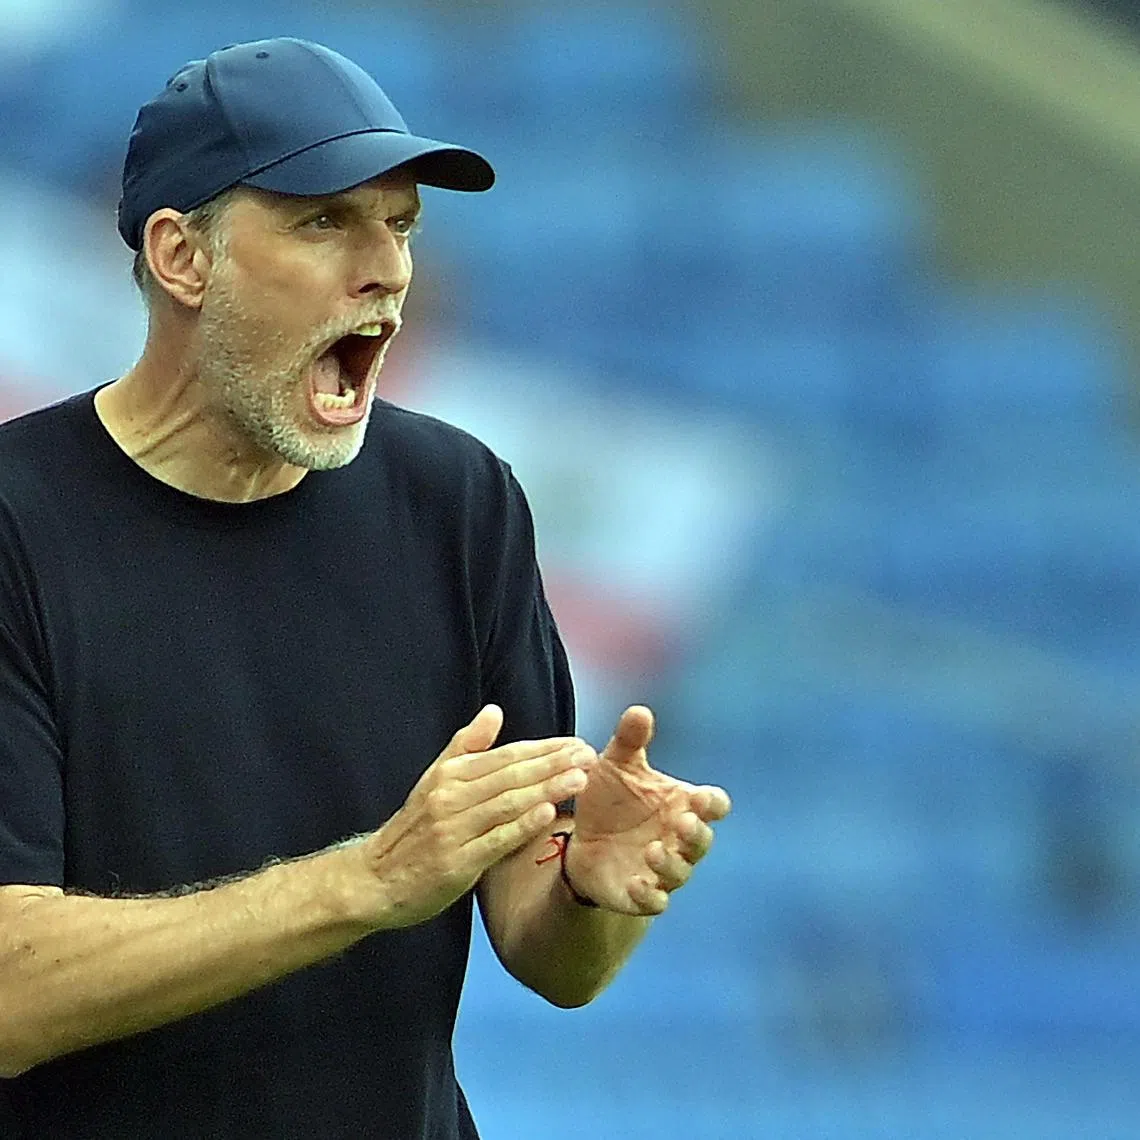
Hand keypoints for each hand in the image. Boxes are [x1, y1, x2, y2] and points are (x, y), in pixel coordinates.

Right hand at [360, 706, 591, 929]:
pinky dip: (523, 826)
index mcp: (450, 774)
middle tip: (589, 755)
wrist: (373, 880)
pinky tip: (549, 814)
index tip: (577, 743)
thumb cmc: (413, 830)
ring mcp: (453, 829)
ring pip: (507, 803)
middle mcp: (450, 796)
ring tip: (581, 778)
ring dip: (547, 788)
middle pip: (511, 774)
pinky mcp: (456, 863)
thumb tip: (494, 711)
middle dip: (554, 763)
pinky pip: (495, 840)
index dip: (544, 748)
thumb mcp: (434, 781)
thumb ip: (466, 746)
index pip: (506, 755)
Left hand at [565, 706, 730, 916]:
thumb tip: (639, 710)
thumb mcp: (616, 764)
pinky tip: (636, 883)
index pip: (713, 805)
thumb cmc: (611, 798)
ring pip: (680, 872)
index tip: (702, 797)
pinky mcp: (641, 893)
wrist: (581, 838)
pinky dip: (649, 895)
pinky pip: (654, 901)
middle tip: (681, 822)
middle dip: (695, 833)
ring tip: (653, 850)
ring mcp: (663, 868)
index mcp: (682, 804)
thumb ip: (630, 740)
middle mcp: (679, 838)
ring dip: (671, 864)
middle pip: (701, 840)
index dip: (712, 804)